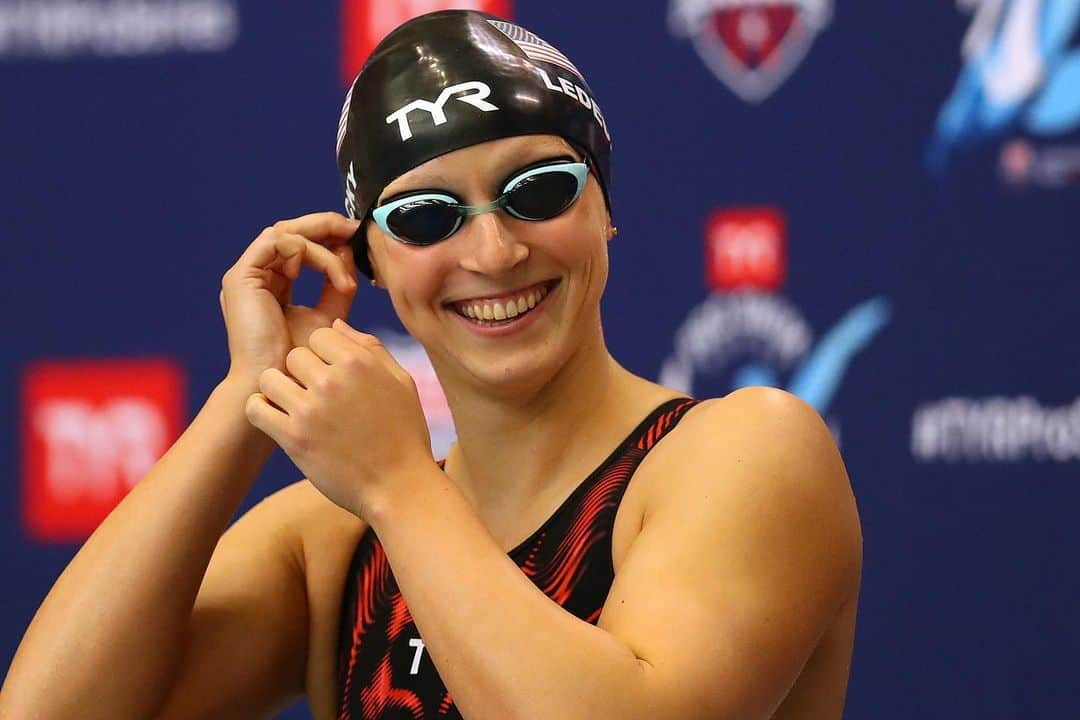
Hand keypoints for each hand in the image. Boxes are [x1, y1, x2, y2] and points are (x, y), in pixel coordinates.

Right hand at [219, 213, 359, 390]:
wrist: (275, 385)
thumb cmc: (300, 363)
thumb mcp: (328, 317)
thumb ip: (337, 286)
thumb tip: (348, 252)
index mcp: (272, 283)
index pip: (300, 246)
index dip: (328, 237)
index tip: (358, 239)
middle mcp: (256, 275)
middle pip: (290, 231)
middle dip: (325, 226)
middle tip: (355, 228)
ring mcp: (246, 275)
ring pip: (287, 234)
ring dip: (323, 247)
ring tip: (346, 276)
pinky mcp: (241, 277)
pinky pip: (278, 243)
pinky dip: (307, 253)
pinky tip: (326, 276)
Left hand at [244, 319, 435, 518]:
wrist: (400, 487)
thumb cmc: (404, 434)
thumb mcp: (401, 382)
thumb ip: (370, 348)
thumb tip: (336, 324)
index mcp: (360, 362)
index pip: (321, 333)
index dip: (324, 352)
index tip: (331, 372)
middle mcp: (333, 380)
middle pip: (294, 355)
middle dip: (302, 372)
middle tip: (314, 394)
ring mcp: (310, 409)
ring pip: (269, 378)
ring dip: (278, 389)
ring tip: (292, 404)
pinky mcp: (293, 438)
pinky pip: (256, 408)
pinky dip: (261, 410)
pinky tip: (277, 418)